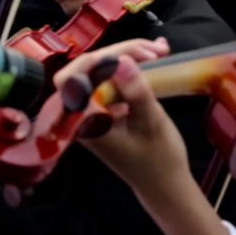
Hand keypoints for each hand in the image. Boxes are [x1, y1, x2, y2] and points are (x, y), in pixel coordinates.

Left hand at [53, 38, 191, 194]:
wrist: (165, 183)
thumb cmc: (158, 159)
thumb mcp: (151, 123)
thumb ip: (136, 92)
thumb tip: (122, 61)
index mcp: (85, 121)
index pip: (71, 81)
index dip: (92, 62)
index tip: (127, 56)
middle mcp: (84, 113)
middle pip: (88, 69)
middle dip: (120, 53)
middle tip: (155, 52)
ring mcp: (96, 108)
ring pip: (102, 70)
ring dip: (129, 56)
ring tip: (160, 51)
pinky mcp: (109, 106)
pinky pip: (114, 78)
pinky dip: (133, 65)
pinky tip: (155, 56)